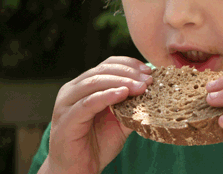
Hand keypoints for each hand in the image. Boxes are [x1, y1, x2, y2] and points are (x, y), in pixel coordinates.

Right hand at [44, 57, 152, 173]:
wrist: (78, 171)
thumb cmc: (98, 143)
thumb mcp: (121, 120)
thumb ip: (132, 105)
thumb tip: (153, 91)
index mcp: (85, 85)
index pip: (107, 65)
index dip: (129, 64)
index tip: (148, 70)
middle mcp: (73, 90)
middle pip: (102, 70)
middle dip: (129, 73)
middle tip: (148, 80)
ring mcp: (67, 103)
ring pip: (95, 83)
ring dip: (121, 82)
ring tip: (141, 87)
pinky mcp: (66, 120)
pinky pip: (87, 103)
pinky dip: (106, 96)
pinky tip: (123, 94)